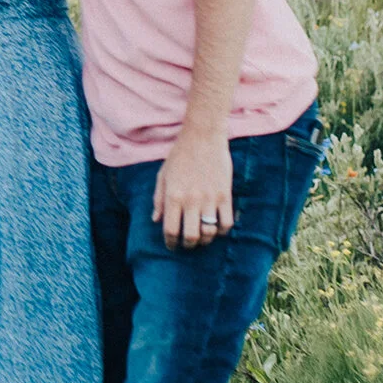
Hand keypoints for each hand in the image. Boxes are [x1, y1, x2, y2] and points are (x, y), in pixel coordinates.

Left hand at [153, 127, 232, 249]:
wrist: (203, 136)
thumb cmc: (180, 155)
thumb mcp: (163, 175)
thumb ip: (158, 199)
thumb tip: (156, 220)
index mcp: (173, 196)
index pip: (170, 230)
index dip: (170, 243)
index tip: (171, 245)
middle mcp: (191, 200)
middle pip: (191, 237)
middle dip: (188, 245)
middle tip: (187, 243)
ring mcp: (210, 199)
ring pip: (209, 233)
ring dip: (205, 240)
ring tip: (202, 237)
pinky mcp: (225, 195)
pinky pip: (226, 223)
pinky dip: (221, 231)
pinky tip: (216, 227)